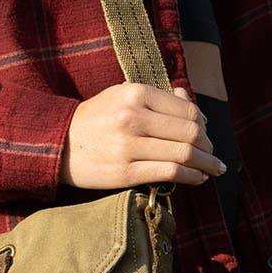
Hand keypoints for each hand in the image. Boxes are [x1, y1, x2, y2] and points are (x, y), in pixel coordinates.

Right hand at [62, 82, 227, 190]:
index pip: (185, 110)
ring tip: (213, 169)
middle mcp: (133, 117)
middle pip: (190, 132)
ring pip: (183, 154)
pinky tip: (197, 179)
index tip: (207, 134)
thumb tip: (191, 103)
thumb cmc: (96, 119)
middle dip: (208, 146)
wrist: (58, 144)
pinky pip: (169, 173)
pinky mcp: (125, 172)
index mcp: (135, 93)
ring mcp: (128, 146)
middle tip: (213, 155)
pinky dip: (190, 176)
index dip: (203, 124)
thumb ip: (157, 98)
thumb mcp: (121, 97)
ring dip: (205, 164)